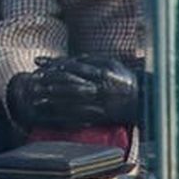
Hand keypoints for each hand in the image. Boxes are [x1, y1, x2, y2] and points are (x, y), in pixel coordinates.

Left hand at [7, 54, 139, 128]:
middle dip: (49, 84)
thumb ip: (80, 60)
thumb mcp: (106, 62)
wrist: (146, 98)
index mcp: (102, 71)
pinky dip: (65, 117)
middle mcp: (101, 87)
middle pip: (70, 84)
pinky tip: (51, 116)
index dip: (53, 68)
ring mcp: (102, 103)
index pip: (73, 68)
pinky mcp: (102, 117)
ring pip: (74, 102)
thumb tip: (54, 60)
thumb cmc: (121, 77)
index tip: (38, 68)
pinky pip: (81, 118)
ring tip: (36, 100)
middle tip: (32, 84)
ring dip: (53, 102)